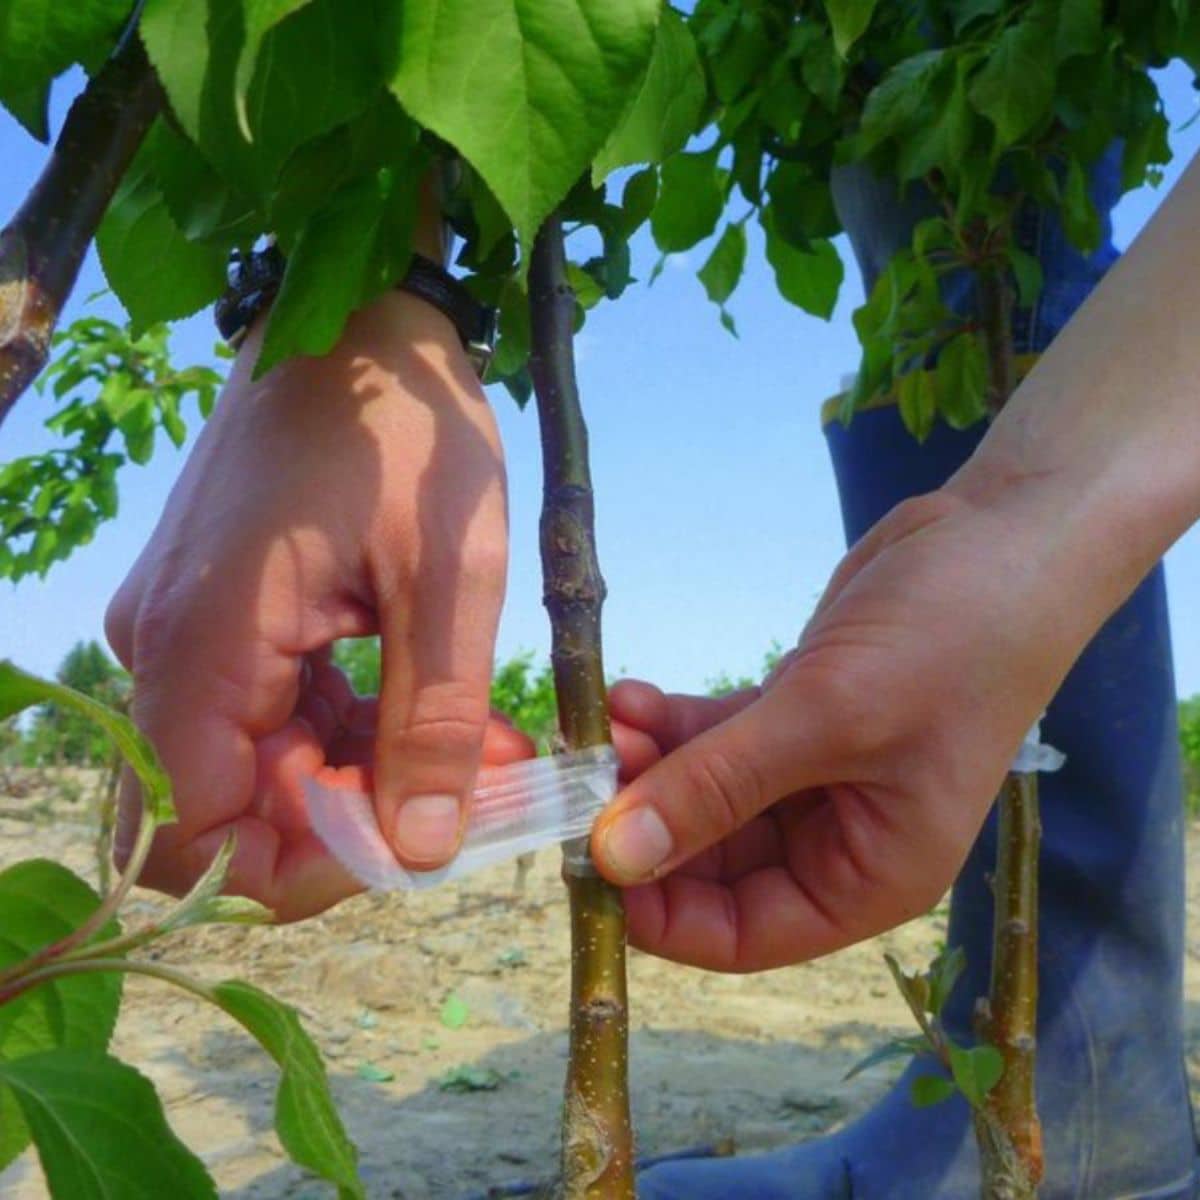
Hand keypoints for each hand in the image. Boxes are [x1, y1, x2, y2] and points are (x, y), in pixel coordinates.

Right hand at [106, 291, 529, 920]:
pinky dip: (355, 732)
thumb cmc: (409, 427)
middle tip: (479, 796)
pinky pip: (272, 712)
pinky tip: (443, 718)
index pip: (203, 832)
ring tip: (487, 754)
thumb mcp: (447, 579)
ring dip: (370, 779)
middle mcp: (165, 647)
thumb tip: (420, 852)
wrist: (365, 316)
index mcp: (204, 642)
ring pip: (261, 766)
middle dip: (359, 821)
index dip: (305, 869)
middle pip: (233, 806)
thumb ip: (430, 723)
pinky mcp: (222, 614)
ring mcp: (187, 629)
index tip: (415, 849)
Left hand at [598, 483, 1106, 971]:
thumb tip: (614, 859)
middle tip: (576, 777)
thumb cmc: (946, 644)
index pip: (742, 933)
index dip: (659, 914)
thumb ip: (717, 788)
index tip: (585, 865)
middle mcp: (837, 838)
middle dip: (642, 821)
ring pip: (704, 794)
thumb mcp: (827, 719)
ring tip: (601, 721)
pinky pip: (716, 739)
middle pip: (711, 864)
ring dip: (647, 764)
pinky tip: (630, 695)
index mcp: (866, 877)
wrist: (1002, 538)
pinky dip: (671, 724)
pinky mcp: (795, 715)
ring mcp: (813, 774)